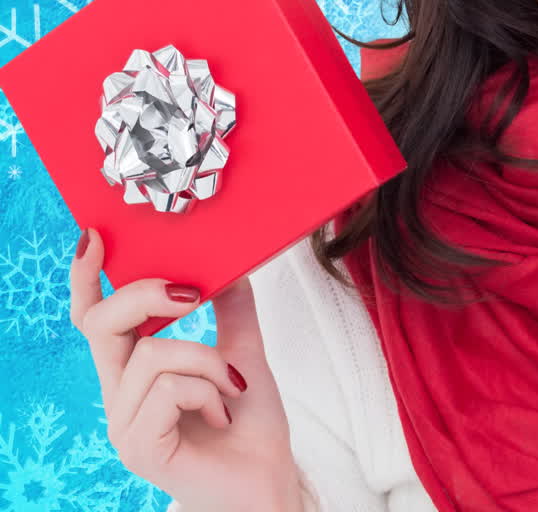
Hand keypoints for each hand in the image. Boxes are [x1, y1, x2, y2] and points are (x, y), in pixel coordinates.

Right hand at [69, 227, 306, 510]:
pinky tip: (222, 414)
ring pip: (152, 355)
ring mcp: (124, 424)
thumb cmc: (251, 427)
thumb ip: (233, 312)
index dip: (86, 278)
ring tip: (231, 389)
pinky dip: (208, 392)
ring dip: (207, 361)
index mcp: (135, 371)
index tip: (96, 237)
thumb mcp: (244, 355)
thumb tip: (232, 266)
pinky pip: (168, 390)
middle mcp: (119, 395)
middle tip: (194, 293)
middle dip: (147, 295)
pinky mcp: (139, 448)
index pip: (95, 319)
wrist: (271, 480)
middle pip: (102, 324)